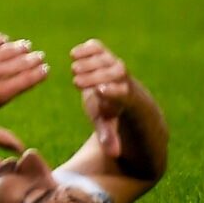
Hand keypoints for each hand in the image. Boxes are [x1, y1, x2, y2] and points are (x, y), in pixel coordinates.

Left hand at [0, 34, 48, 152]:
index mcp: (0, 94)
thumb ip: (1, 137)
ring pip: (6, 50)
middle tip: (39, 56)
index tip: (45, 69)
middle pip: (20, 63)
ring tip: (25, 46)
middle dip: (32, 59)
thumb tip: (21, 149)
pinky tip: (2, 40)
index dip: (38, 73)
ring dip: (17, 47)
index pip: (27, 80)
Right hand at [73, 40, 134, 155]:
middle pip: (117, 71)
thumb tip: (114, 154)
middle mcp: (125, 79)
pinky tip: (75, 55)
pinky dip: (87, 48)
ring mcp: (115, 64)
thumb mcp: (107, 125)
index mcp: (128, 98)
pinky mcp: (104, 54)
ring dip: (90, 62)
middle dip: (96, 75)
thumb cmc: (110, 112)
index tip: (98, 91)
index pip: (125, 92)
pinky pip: (98, 47)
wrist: (121, 94)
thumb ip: (109, 137)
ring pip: (108, 58)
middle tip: (76, 82)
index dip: (113, 91)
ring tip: (75, 70)